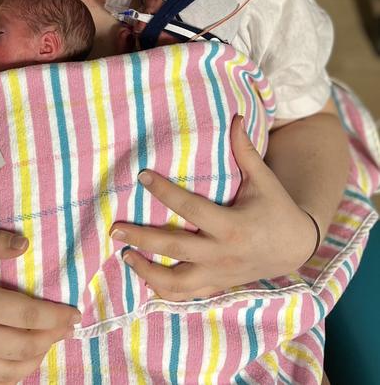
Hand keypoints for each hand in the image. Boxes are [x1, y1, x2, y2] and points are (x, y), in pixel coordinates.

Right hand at [0, 227, 80, 384]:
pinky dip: (10, 379)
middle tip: (66, 327)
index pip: (29, 318)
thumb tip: (26, 244)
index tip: (74, 314)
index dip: (57, 318)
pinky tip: (22, 363)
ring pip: (10, 372)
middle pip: (25, 347)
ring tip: (48, 342)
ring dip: (36, 359)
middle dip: (53, 337)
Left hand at [110, 116, 318, 300]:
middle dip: (141, 239)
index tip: (142, 176)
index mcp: (232, 226)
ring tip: (125, 255)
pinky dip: (164, 290)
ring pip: (176, 282)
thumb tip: (237, 117)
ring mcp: (219, 274)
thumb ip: (246, 151)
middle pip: (174, 248)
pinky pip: (187, 294)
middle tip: (115, 229)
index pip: (190, 208)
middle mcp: (222, 254)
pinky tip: (144, 278)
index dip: (164, 191)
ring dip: (147, 271)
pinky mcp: (218, 285)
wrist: (297, 247)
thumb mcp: (264, 179)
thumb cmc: (276, 207)